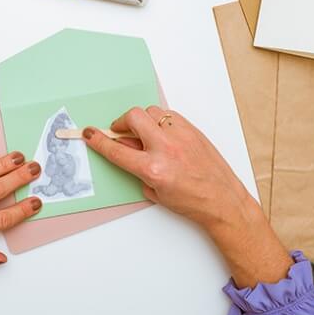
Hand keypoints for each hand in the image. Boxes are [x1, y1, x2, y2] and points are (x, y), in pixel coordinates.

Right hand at [83, 107, 291, 287]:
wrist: (223, 200)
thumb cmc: (192, 202)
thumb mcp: (155, 192)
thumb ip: (137, 169)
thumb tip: (128, 149)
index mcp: (153, 169)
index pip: (117, 149)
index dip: (99, 140)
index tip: (90, 133)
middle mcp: (166, 148)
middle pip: (134, 117)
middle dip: (122, 123)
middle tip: (120, 132)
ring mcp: (181, 136)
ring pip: (152, 112)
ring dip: (142, 121)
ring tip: (144, 135)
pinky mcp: (193, 130)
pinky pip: (169, 116)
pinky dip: (161, 122)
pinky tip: (162, 135)